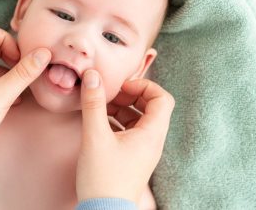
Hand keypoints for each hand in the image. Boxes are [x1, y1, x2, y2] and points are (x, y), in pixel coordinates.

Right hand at [76, 70, 174, 204]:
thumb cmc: (103, 179)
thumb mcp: (95, 136)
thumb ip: (94, 103)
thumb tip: (93, 76)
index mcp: (151, 134)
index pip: (162, 98)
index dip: (143, 86)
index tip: (121, 86)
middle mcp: (152, 141)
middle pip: (151, 107)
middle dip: (129, 96)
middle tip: (109, 94)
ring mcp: (143, 151)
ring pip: (139, 119)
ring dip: (121, 109)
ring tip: (99, 107)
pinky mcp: (132, 158)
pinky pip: (130, 132)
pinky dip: (117, 122)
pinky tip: (98, 123)